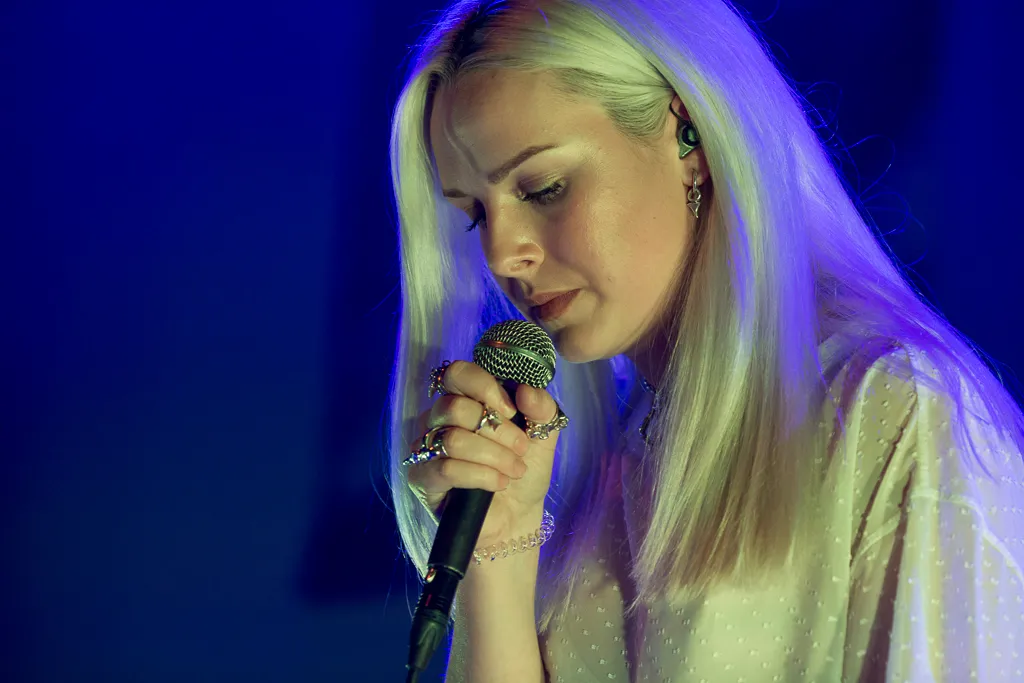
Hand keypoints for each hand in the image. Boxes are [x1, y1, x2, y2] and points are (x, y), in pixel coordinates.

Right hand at [405, 360, 562, 547]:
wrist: (518, 515)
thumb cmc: (523, 468)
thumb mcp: (543, 434)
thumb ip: (542, 407)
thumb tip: (526, 390)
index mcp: (465, 399)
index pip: (457, 373)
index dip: (484, 387)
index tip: (512, 411)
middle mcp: (439, 419)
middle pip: (455, 407)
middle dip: (497, 431)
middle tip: (520, 449)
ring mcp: (426, 448)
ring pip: (452, 439)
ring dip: (493, 456)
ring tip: (514, 470)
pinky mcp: (422, 478)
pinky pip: (447, 468)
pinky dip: (481, 476)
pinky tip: (498, 484)